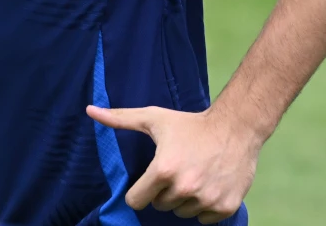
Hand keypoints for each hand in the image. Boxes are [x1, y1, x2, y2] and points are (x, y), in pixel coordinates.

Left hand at [86, 104, 259, 223]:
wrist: (235, 127)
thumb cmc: (190, 123)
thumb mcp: (153, 118)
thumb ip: (120, 119)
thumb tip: (90, 111)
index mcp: (163, 170)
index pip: (137, 201)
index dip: (140, 191)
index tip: (149, 180)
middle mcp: (184, 188)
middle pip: (160, 206)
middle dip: (164, 191)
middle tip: (177, 170)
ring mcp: (206, 200)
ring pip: (182, 213)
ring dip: (184, 199)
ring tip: (193, 175)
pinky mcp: (225, 207)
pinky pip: (203, 219)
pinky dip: (204, 206)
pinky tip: (208, 184)